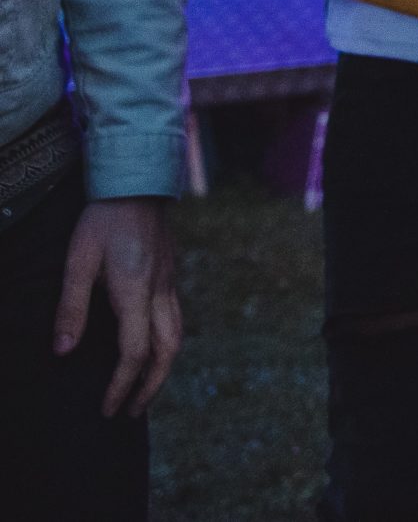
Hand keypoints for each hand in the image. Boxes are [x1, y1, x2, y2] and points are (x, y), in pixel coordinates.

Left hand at [54, 197, 180, 415]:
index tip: (106, 408)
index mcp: (135, 291)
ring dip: (162, 369)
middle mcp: (159, 292)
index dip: (121, 385)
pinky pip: (175, 320)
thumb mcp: (76, 261)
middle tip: (130, 412)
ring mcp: (169, 283)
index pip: (134, 352)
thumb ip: (71, 307)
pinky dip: (166, 346)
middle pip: (166, 351)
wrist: (137, 184)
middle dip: (150, 387)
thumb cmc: (102, 220)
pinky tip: (151, 350)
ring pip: (177, 336)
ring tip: (144, 390)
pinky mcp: (170, 275)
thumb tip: (62, 351)